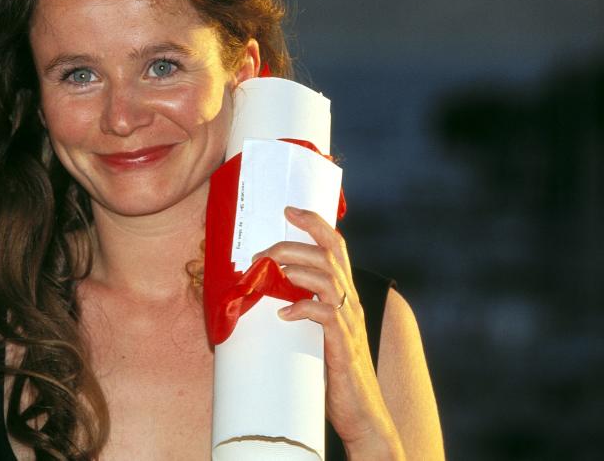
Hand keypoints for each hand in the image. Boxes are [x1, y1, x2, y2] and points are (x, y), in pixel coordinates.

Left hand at [251, 206, 403, 458]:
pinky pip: (326, 316)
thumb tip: (260, 293)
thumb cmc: (333, 371)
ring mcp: (349, 323)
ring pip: (326, 278)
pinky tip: (284, 312)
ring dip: (293, 269)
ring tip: (267, 272)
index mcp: (345, 294)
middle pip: (328, 255)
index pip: (336, 246)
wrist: (362, 414)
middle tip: (261, 252)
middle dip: (292, 245)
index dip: (314, 223)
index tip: (288, 209)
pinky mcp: (343, 346)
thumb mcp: (317, 331)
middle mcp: (351, 302)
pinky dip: (303, 308)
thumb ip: (299, 308)